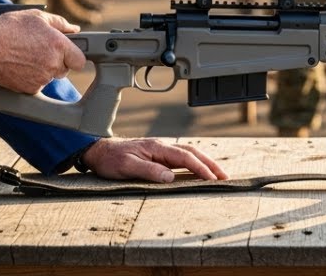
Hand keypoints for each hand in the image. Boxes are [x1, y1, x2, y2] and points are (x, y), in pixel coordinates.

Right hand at [0, 9, 84, 93]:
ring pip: (49, 77)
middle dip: (56, 62)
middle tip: (39, 51)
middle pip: (64, 70)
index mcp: (59, 45)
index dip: (73, 57)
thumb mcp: (37, 17)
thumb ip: (60, 24)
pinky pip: (36, 85)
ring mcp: (41, 78)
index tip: (66, 54)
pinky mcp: (29, 89)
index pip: (79, 61)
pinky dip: (30, 78)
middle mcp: (53, 64)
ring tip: (26, 57)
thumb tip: (74, 30)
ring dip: (42, 70)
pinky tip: (20, 66)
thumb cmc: (9, 28)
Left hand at [81, 138, 229, 182]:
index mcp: (157, 148)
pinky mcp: (159, 155)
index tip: (212, 179)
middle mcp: (162, 146)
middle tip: (225, 177)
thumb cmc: (112, 160)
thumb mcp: (127, 167)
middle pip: (193, 152)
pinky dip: (196, 163)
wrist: (100, 151)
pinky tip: (201, 170)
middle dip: (210, 164)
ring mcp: (162, 150)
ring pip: (190, 153)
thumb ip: (149, 171)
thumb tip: (170, 177)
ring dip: (205, 163)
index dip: (200, 168)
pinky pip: (182, 157)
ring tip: (218, 175)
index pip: (185, 157)